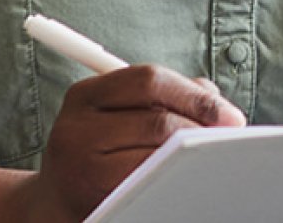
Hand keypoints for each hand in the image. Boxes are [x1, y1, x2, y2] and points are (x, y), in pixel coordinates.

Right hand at [10, 66, 244, 222]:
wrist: (51, 203)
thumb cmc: (98, 151)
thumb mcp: (116, 114)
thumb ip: (165, 97)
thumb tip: (219, 103)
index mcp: (84, 96)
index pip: (149, 80)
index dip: (195, 95)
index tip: (229, 114)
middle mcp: (75, 129)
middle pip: (158, 121)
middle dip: (202, 130)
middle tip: (231, 141)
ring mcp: (80, 168)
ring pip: (157, 158)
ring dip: (192, 158)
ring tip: (214, 159)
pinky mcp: (90, 201)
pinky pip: (148, 188)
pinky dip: (174, 182)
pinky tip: (189, 181)